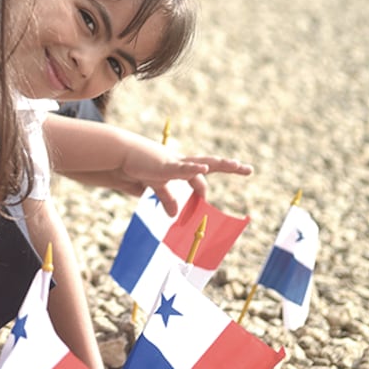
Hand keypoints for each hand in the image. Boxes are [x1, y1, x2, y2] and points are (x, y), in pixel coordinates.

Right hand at [118, 136, 251, 214]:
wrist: (120, 155)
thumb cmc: (137, 167)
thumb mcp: (155, 186)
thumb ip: (166, 198)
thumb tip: (174, 214)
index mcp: (179, 167)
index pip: (198, 179)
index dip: (202, 191)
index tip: (204, 202)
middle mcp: (181, 163)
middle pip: (210, 164)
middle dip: (229, 166)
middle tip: (247, 169)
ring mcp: (175, 162)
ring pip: (202, 163)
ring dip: (220, 164)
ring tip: (236, 165)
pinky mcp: (164, 165)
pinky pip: (182, 167)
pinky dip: (193, 169)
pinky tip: (203, 169)